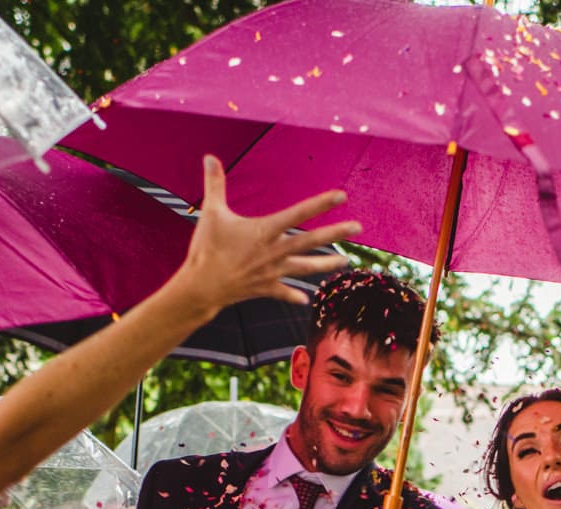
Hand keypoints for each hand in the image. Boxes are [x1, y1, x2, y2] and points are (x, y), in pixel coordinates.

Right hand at [173, 156, 358, 315]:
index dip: (321, 204)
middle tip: (358, 227)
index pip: (299, 213)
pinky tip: (305, 299)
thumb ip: (215, 183)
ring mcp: (272, 271)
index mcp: (265, 231)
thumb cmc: (206, 249)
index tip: (341, 196)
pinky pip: (283, 292)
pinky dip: (293, 295)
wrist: (202, 287)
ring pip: (306, 268)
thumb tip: (209, 156)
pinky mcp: (265, 288)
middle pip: (312, 241)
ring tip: (345, 262)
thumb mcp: (211, 212)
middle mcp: (275, 252)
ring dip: (327, 265)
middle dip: (336, 233)